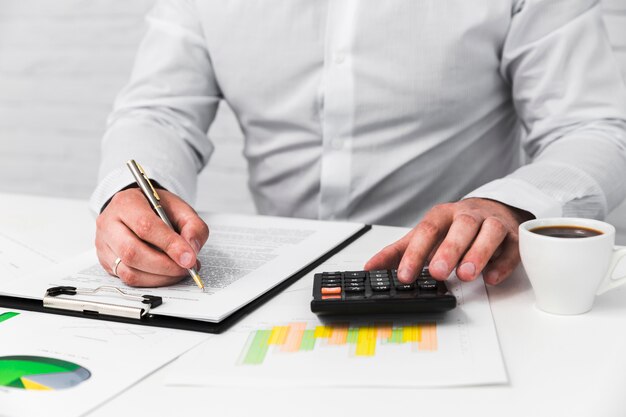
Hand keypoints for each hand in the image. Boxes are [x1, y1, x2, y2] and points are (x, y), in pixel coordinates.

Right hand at [95, 188, 208, 286]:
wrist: (138, 208)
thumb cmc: (157, 208)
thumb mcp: (180, 208)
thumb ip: (192, 226)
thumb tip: (191, 252)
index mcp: (127, 203)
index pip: (145, 226)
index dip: (169, 245)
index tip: (189, 258)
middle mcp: (109, 223)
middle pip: (132, 252)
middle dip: (164, 265)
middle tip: (186, 268)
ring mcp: (104, 244)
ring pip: (128, 270)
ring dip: (159, 277)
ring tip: (178, 271)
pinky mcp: (106, 261)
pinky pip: (127, 279)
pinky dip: (151, 281)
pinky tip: (165, 274)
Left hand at [364, 198, 533, 284]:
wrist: (494, 210)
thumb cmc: (454, 228)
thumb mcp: (425, 236)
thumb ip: (398, 252)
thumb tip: (370, 267)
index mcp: (444, 215)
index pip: (428, 230)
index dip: (415, 252)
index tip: (405, 275)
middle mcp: (469, 216)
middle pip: (461, 227)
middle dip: (449, 249)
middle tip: (436, 272)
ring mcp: (493, 224)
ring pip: (490, 232)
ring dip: (478, 253)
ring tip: (465, 275)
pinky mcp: (514, 237)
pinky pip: (513, 247)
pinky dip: (503, 262)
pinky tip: (492, 278)